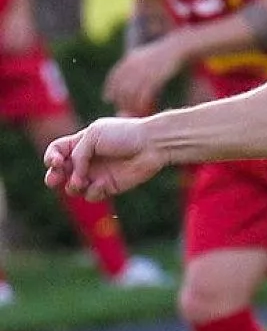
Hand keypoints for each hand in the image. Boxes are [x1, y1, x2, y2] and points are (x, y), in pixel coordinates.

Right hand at [44, 118, 165, 201]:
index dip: (51, 158)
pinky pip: (92, 195)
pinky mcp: (109, 187)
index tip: (56, 162)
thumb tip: (74, 174)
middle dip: (53, 177)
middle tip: (53, 180)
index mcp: (80, 143)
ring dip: (72, 187)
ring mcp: (97, 175)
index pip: (57, 152)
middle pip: (60, 173)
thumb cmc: (123, 135)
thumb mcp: (93, 135)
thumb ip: (78, 153)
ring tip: (80, 182)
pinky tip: (101, 185)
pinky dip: (92, 192)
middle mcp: (86, 161)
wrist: (150, 145)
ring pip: (73, 188)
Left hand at [103, 39, 185, 115]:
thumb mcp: (142, 55)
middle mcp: (133, 66)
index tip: (107, 99)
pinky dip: (142, 102)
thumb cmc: (160, 54)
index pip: (114, 77)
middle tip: (122, 110)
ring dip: (131, 104)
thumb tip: (128, 73)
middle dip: (120, 100)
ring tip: (132, 112)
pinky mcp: (155, 77)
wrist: (174, 48)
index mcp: (129, 60)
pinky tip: (143, 108)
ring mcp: (144, 72)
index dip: (109, 89)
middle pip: (122, 87)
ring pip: (132, 92)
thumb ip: (133, 63)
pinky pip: (145, 93)